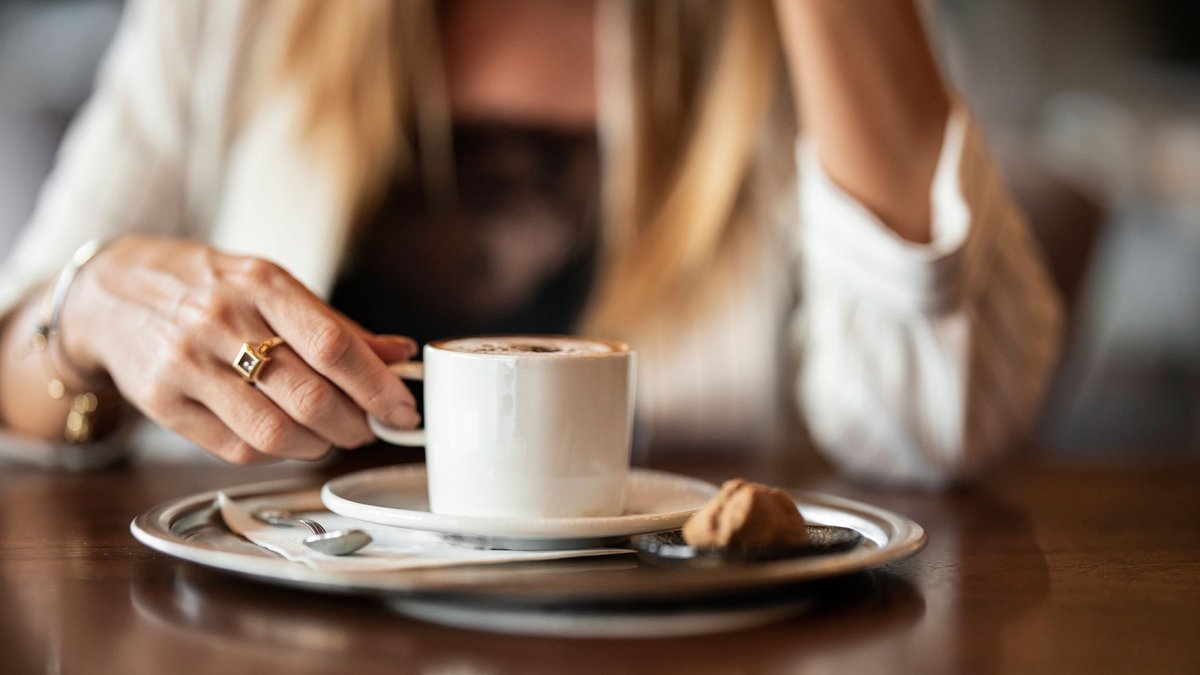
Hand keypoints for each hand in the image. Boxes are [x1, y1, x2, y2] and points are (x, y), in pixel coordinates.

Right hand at [58, 236, 418, 463]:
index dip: (378, 387)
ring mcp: (187, 365)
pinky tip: (288, 438)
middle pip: (310, 397)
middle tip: (371, 428)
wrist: (114, 292)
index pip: (334, 345)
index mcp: (262, 286)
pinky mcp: (163, 403)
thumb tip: (400, 355)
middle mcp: (222, 322)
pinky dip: (276, 453)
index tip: (404, 410)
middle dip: (356, 424)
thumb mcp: (273, 287)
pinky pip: (236, 449)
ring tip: (332, 436)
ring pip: (274, 433)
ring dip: (320, 445)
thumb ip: (336, 325)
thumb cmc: (210, 289)